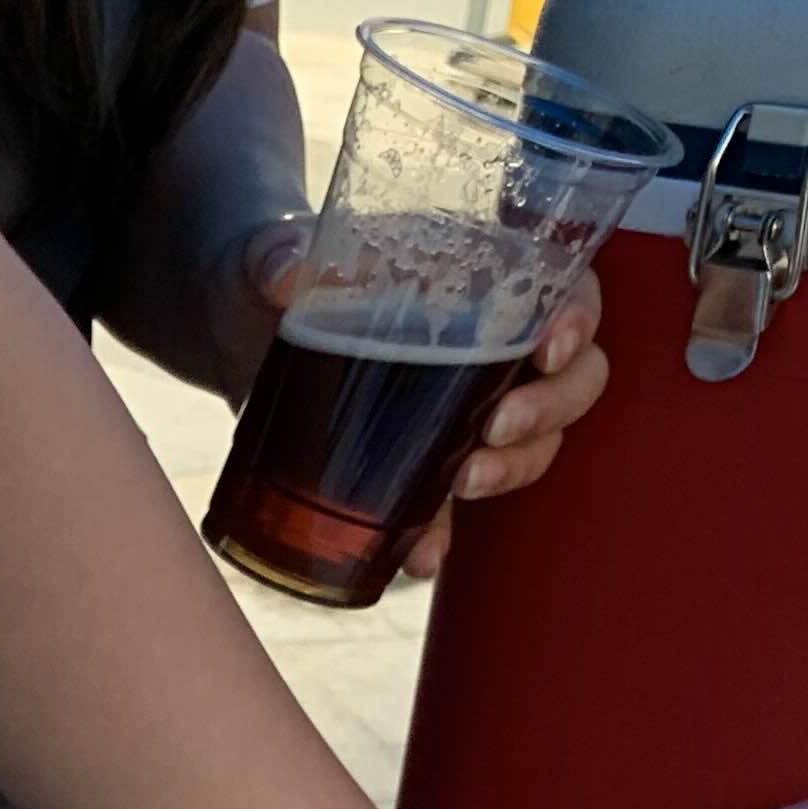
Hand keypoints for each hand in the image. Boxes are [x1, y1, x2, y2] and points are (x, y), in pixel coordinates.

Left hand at [237, 234, 608, 581]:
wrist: (229, 328)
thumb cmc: (269, 271)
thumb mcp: (269, 255)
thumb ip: (277, 256)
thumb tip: (284, 276)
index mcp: (476, 275)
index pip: (564, 288)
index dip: (578, 318)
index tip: (549, 351)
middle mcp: (485, 343)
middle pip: (568, 379)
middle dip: (547, 412)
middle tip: (494, 429)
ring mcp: (457, 409)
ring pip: (530, 444)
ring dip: (511, 471)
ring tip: (461, 485)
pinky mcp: (415, 462)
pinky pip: (451, 506)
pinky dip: (441, 533)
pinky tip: (421, 553)